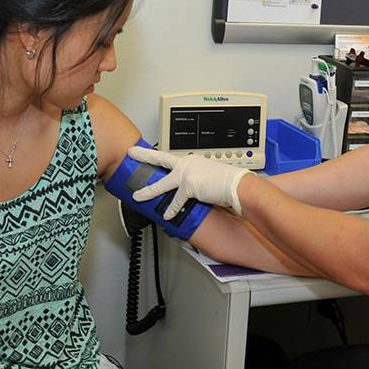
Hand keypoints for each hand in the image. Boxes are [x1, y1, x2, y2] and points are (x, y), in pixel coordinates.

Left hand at [128, 146, 250, 218]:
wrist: (237, 185)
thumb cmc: (227, 182)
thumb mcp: (208, 176)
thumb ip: (194, 181)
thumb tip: (186, 193)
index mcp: (192, 160)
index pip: (170, 159)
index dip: (158, 158)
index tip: (148, 155)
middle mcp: (188, 164)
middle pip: (161, 159)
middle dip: (144, 155)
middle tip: (131, 152)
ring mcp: (187, 174)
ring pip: (162, 183)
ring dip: (148, 191)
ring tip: (137, 196)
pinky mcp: (189, 186)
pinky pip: (176, 201)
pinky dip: (172, 210)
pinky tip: (167, 215)